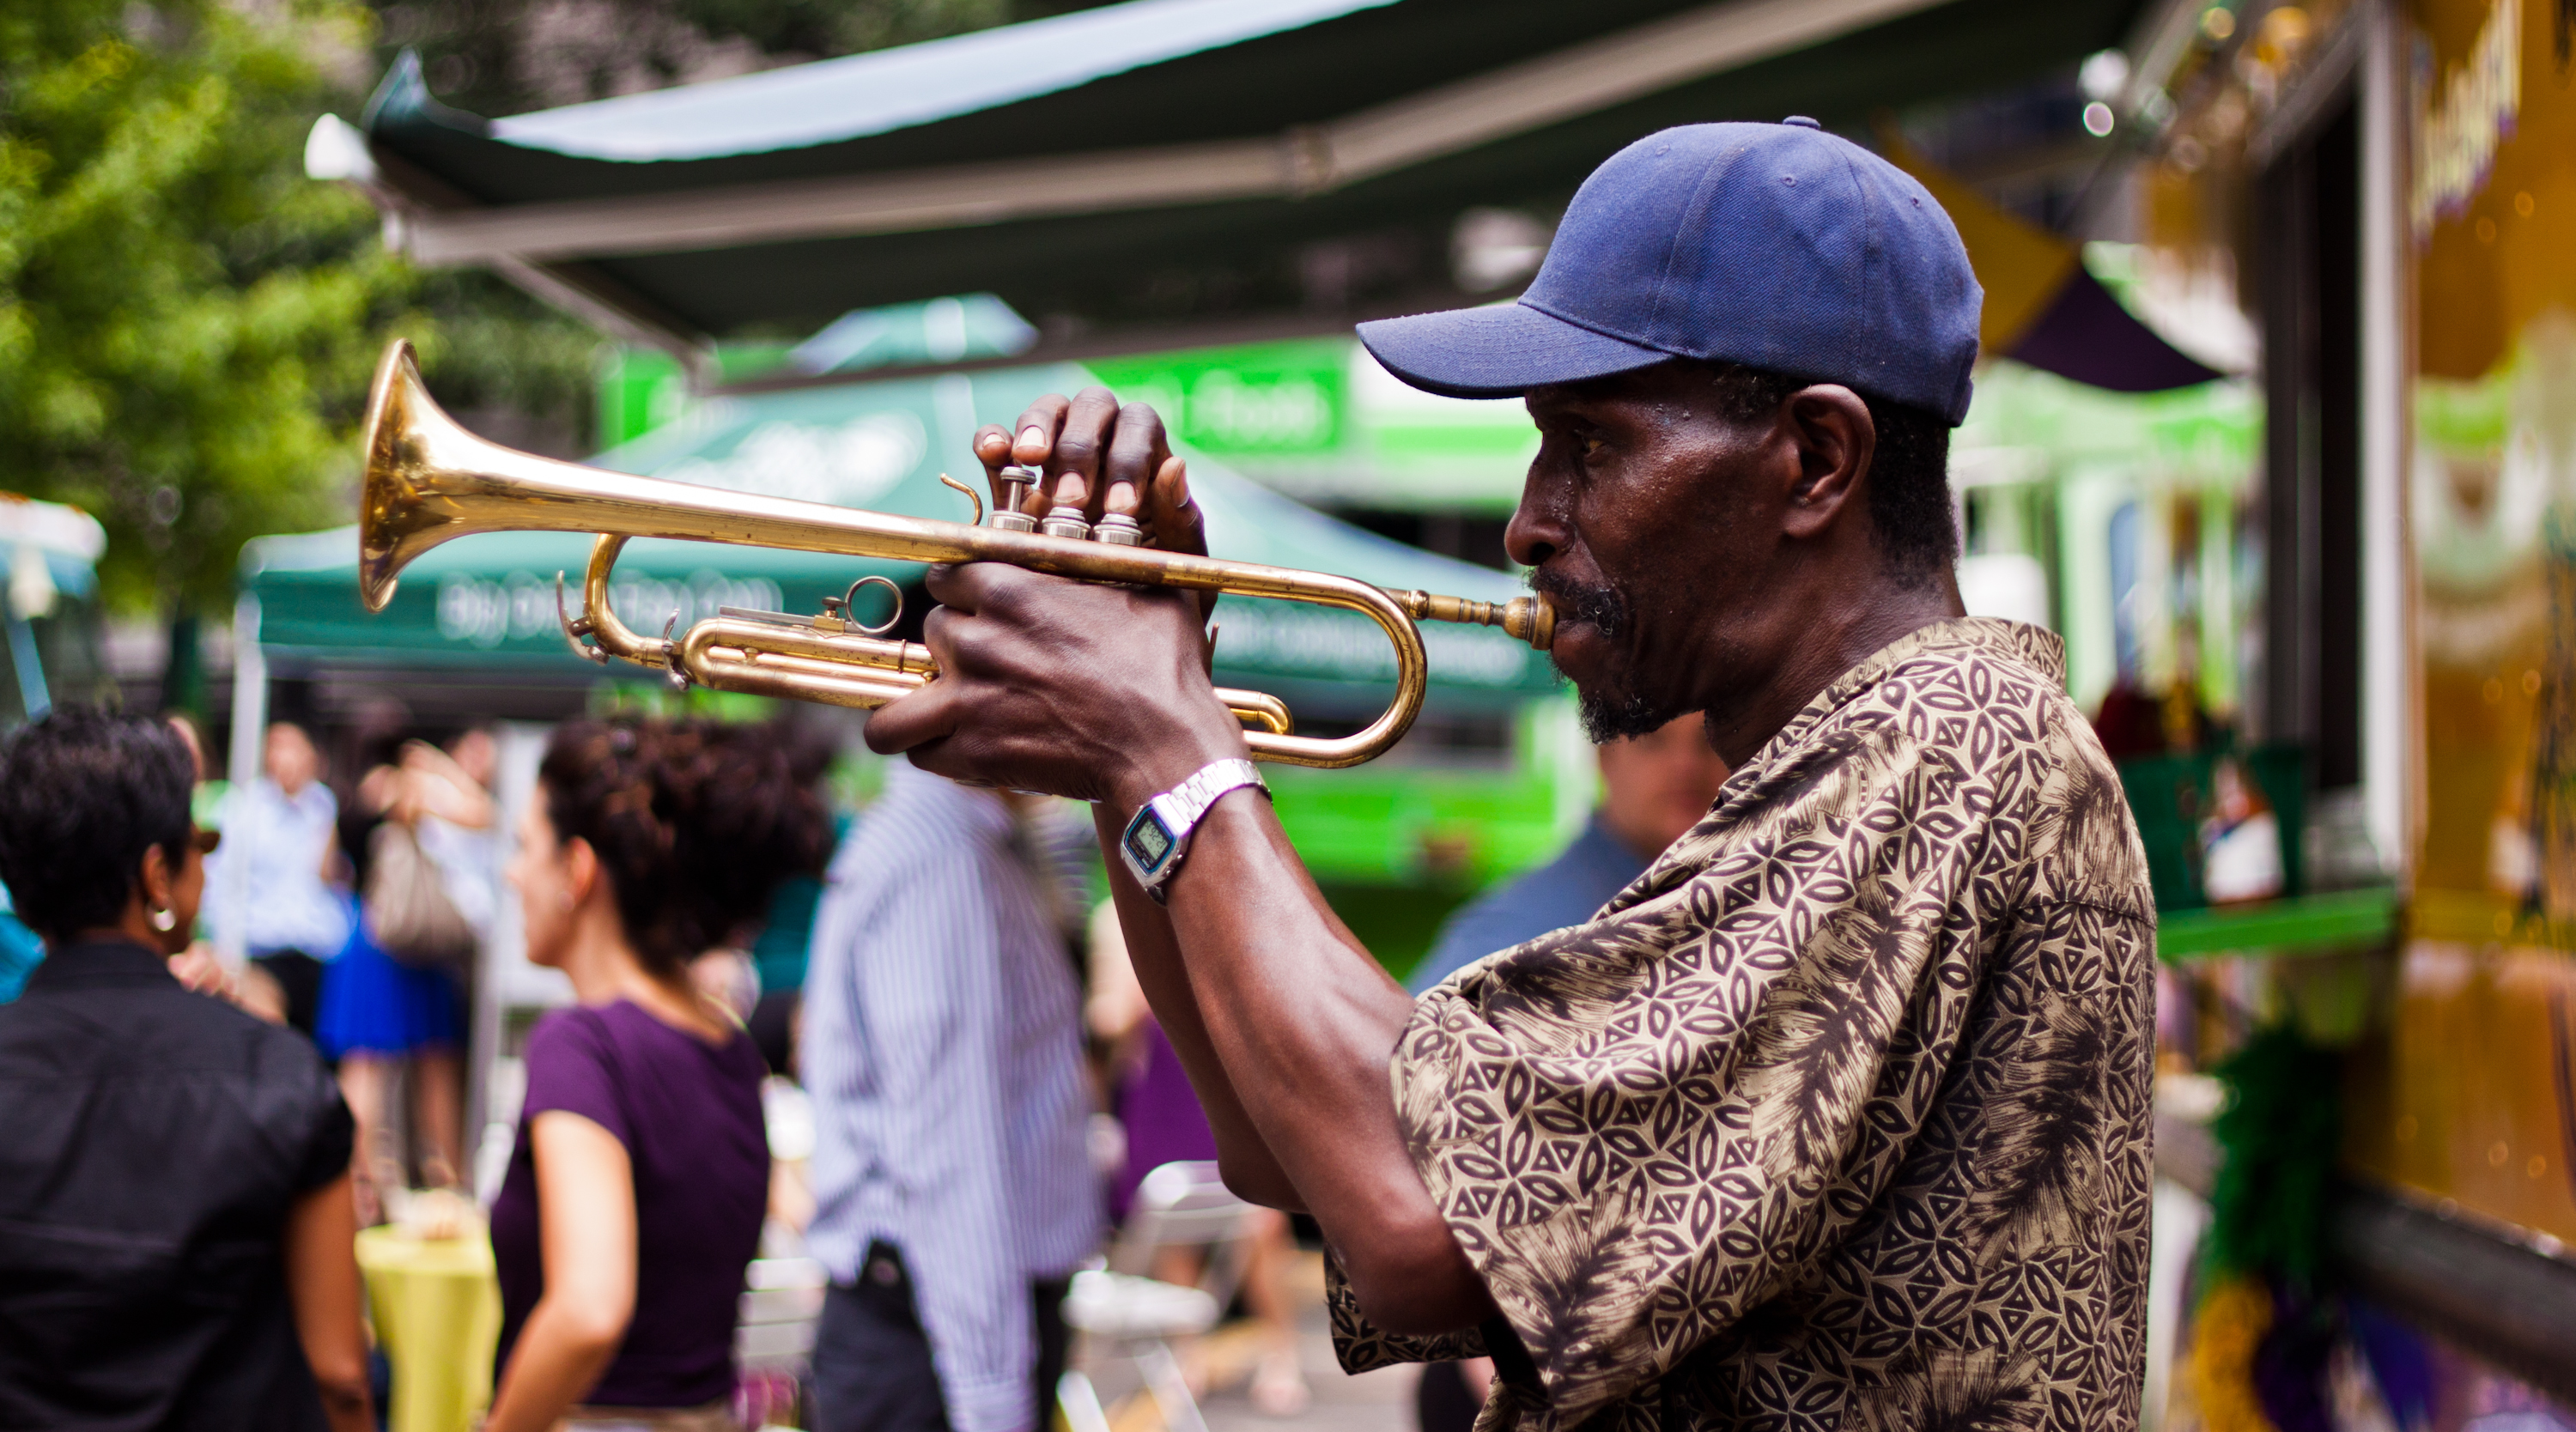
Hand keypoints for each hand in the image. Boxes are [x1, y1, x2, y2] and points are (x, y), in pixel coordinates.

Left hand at [862, 560, 1245, 807]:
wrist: (1166, 748)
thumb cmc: (1166, 669)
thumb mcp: (1158, 587)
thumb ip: (1144, 532)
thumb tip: (1174, 464)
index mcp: (1011, 589)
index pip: (945, 577)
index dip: (962, 593)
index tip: (979, 607)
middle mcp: (979, 638)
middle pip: (933, 629)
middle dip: (956, 646)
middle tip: (989, 663)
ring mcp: (970, 697)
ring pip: (900, 696)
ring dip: (914, 705)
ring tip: (936, 714)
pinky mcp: (973, 752)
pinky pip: (918, 751)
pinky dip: (934, 752)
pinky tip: (959, 749)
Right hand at [973, 388, 1205, 561]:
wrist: (1095, 614)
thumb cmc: (1148, 579)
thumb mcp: (1172, 559)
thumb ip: (1180, 518)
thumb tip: (1175, 466)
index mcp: (1145, 453)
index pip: (1140, 425)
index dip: (1129, 459)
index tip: (1119, 510)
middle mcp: (1100, 440)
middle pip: (1093, 407)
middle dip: (1080, 449)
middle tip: (1071, 501)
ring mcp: (1054, 452)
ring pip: (1048, 411)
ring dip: (1038, 428)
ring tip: (1028, 459)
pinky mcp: (1009, 475)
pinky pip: (996, 440)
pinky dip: (992, 439)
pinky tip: (994, 454)